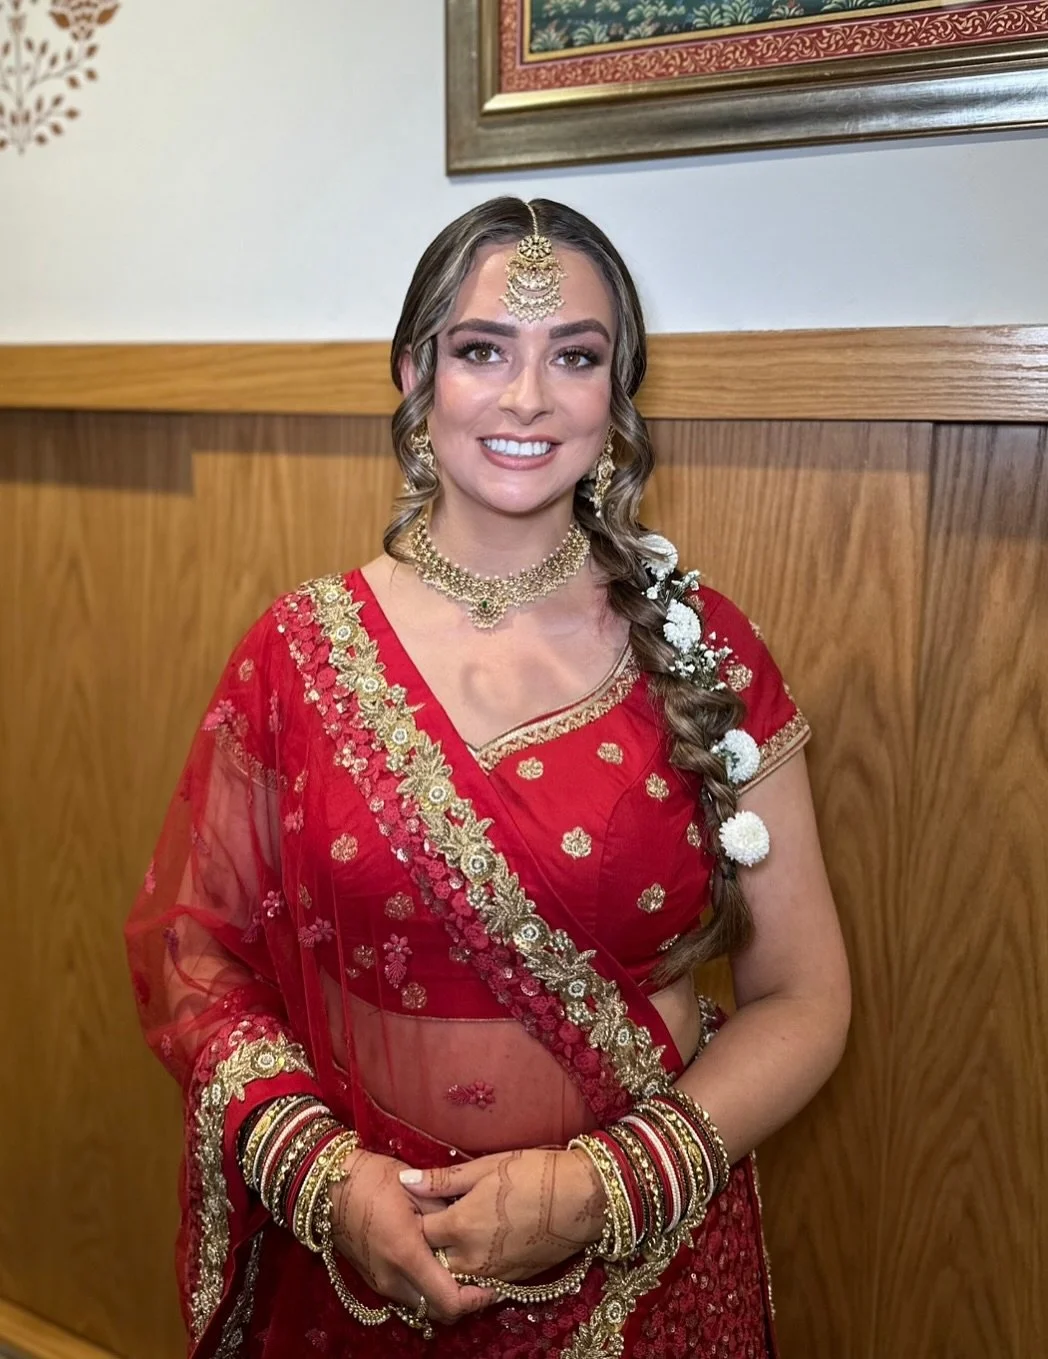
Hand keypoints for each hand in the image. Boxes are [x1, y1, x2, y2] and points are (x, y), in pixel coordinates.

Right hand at [328, 1149, 495, 1324]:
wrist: (328, 1186)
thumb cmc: (374, 1179)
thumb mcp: (417, 1190)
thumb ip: (445, 1218)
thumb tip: (470, 1234)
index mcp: (406, 1255)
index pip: (448, 1301)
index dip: (476, 1299)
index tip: (494, 1285)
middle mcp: (392, 1279)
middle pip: (437, 1311)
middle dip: (463, 1301)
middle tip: (482, 1278)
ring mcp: (381, 1283)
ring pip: (422, 1306)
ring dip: (443, 1295)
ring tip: (462, 1270)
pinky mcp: (374, 1281)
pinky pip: (408, 1296)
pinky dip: (426, 1289)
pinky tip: (437, 1264)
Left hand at [403, 1148, 605, 1283]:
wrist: (582, 1199)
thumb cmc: (534, 1173)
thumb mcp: (486, 1167)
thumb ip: (442, 1180)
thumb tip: (404, 1182)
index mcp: (461, 1225)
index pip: (420, 1231)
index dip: (417, 1215)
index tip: (423, 1200)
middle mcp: (472, 1257)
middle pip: (433, 1258)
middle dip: (430, 1241)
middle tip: (440, 1214)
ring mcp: (491, 1273)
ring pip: (454, 1272)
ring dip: (450, 1255)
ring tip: (461, 1226)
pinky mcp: (510, 1281)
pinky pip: (478, 1279)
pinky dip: (473, 1264)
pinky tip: (484, 1239)